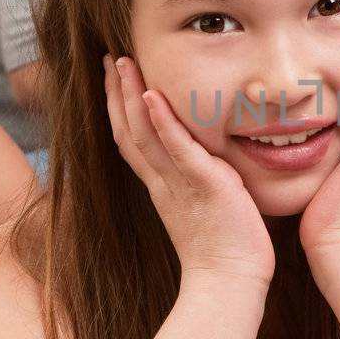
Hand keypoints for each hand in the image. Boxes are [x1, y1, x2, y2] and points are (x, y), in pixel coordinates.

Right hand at [103, 56, 273, 289]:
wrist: (230, 281)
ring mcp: (179, 183)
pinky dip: (163, 122)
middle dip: (116, 92)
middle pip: (127, 130)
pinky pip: (177, 149)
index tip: (115, 78)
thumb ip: (201, 182)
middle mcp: (163, 182)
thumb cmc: (226, 250)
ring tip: (123, 62)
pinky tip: (153, 96)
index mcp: (162, 187)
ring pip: (143, 133)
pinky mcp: (203, 184)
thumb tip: (210, 163)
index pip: (132, 140)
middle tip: (109, 58)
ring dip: (131, 95)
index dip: (120, 108)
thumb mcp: (206, 207)